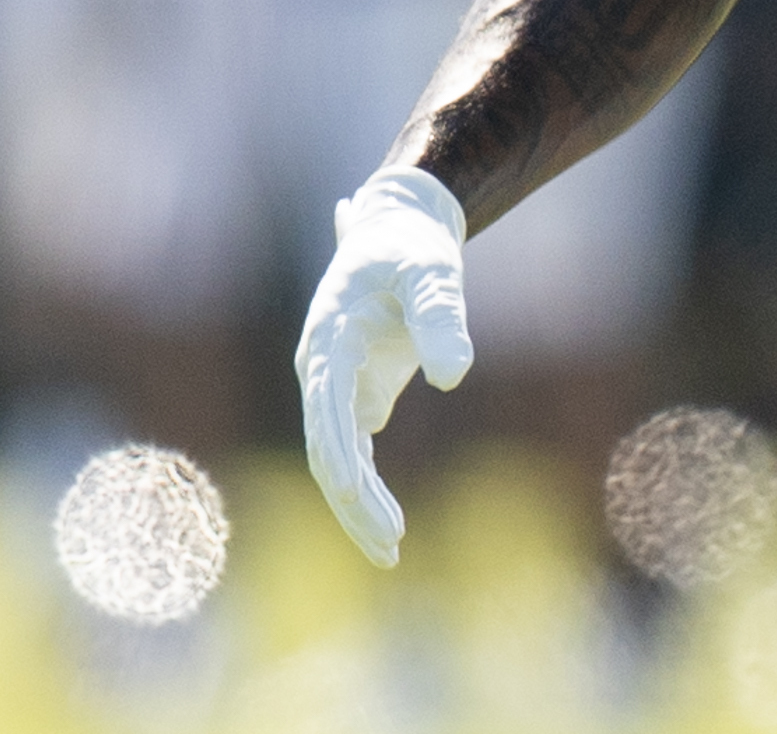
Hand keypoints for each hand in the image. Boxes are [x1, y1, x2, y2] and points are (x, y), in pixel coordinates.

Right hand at [294, 165, 473, 568]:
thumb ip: (442, 315)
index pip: (326, 411)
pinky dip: (366, 487)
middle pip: (326, 447)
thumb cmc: (415, 246)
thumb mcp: (433, 271)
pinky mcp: (357, 393)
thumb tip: (454, 377)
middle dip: (352, 499)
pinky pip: (354, 451)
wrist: (401, 227)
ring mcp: (336, 384)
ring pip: (336, 456)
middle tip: (391, 544)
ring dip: (358, 503)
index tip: (360, 494)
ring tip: (393, 549)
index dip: (340, 457)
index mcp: (329, 338)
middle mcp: (322, 367)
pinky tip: (387, 526)